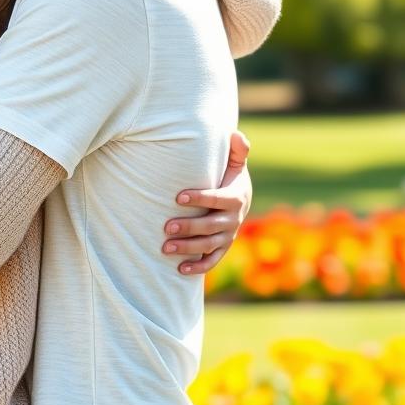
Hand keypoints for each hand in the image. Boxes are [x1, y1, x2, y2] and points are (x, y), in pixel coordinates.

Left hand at [162, 130, 251, 275]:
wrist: (239, 199)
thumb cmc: (229, 178)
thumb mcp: (235, 163)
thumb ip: (236, 150)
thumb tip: (235, 134)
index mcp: (236, 197)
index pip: (217, 199)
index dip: (199, 198)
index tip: (178, 197)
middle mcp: (234, 219)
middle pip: (210, 226)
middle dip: (189, 227)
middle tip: (166, 227)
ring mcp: (228, 236)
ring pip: (208, 245)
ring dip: (188, 248)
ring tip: (165, 248)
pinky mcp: (222, 248)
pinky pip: (212, 260)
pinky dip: (198, 267)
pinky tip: (180, 269)